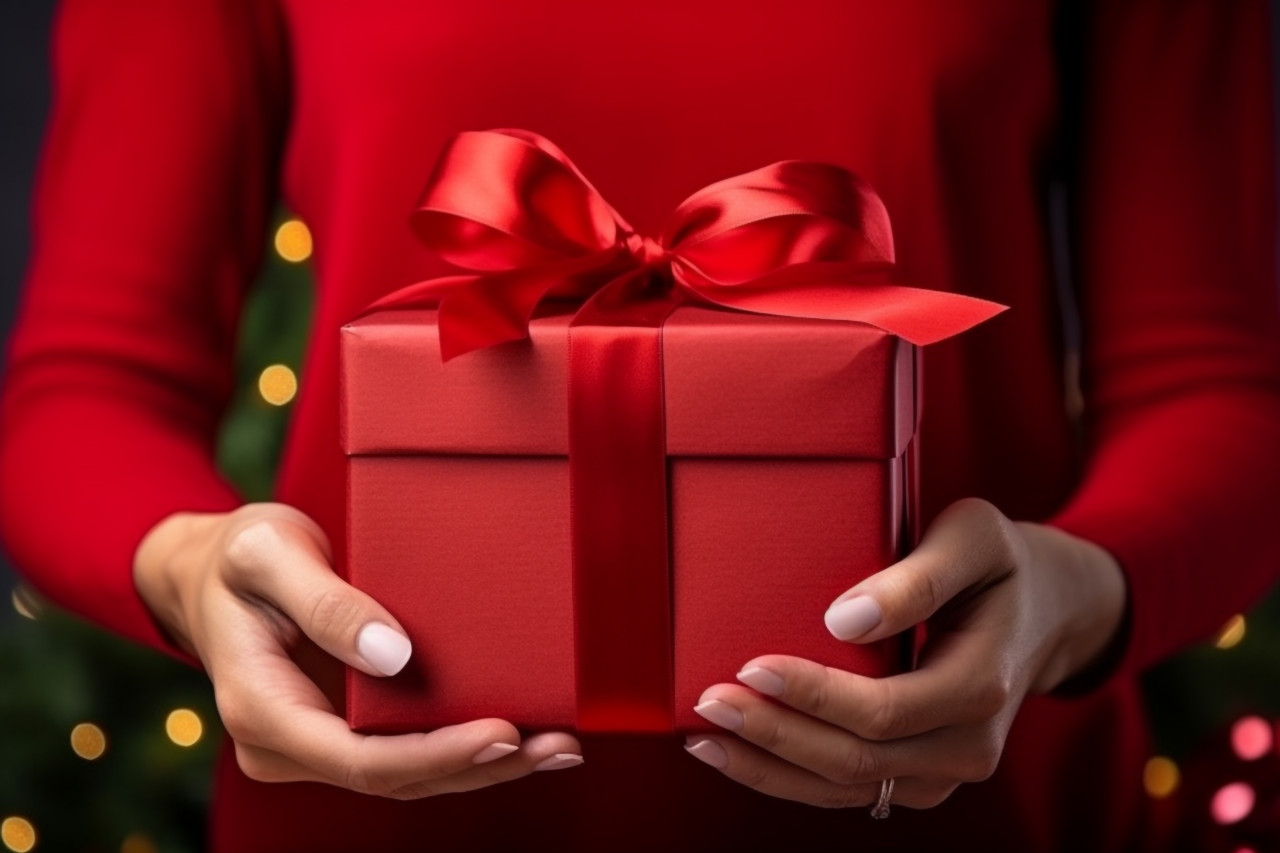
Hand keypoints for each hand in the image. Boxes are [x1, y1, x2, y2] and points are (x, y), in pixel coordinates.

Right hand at [134, 502, 582, 797]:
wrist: (208, 571)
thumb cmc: (236, 557)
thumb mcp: (267, 555)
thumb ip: (325, 603)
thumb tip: (393, 656)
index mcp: (262, 711)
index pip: (361, 758)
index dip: (438, 754)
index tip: (502, 732)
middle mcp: (288, 743)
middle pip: (395, 778)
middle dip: (480, 766)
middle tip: (554, 745)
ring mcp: (316, 741)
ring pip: (409, 774)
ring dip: (484, 765)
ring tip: (557, 746)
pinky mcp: (345, 725)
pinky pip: (407, 748)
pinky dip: (464, 746)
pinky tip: (520, 734)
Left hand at [682, 497, 1125, 808]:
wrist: (1049, 610)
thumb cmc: (1002, 564)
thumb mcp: (975, 538)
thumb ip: (917, 576)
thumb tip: (842, 621)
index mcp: (982, 686)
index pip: (883, 712)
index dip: (812, 695)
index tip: (750, 665)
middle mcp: (967, 746)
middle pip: (855, 761)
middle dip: (773, 735)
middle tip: (706, 702)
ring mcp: (944, 770)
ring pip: (846, 789)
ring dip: (768, 768)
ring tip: (702, 738)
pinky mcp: (920, 776)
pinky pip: (849, 789)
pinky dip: (788, 776)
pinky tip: (738, 752)